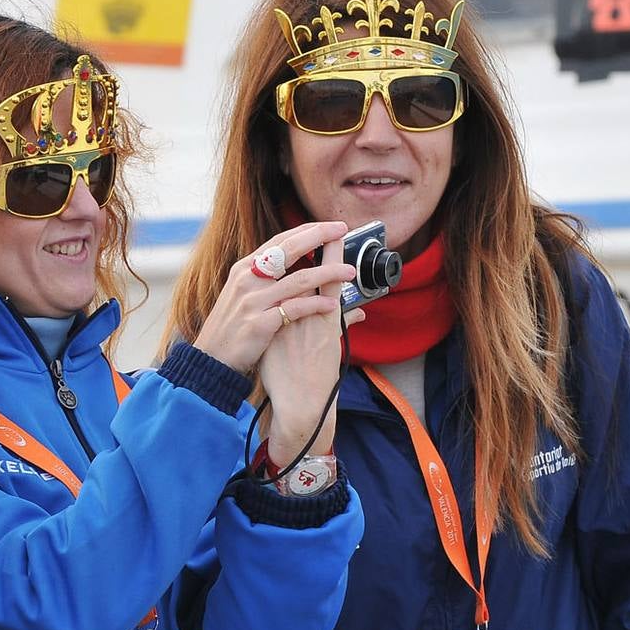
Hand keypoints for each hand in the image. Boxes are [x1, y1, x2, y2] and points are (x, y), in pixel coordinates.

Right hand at [191, 222, 355, 373]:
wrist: (211, 359)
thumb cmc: (231, 327)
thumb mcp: (241, 294)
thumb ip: (264, 278)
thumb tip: (290, 266)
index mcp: (244, 269)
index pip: (279, 241)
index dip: (306, 230)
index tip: (329, 225)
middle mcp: (247, 280)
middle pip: (288, 250)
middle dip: (319, 236)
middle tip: (342, 229)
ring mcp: (253, 301)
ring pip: (298, 280)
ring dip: (328, 274)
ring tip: (349, 272)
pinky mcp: (260, 324)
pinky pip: (295, 309)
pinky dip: (316, 305)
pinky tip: (332, 304)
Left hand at [257, 235, 362, 466]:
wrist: (303, 404)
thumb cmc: (318, 376)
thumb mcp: (333, 347)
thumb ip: (338, 326)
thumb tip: (353, 313)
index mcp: (329, 318)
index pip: (332, 277)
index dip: (332, 252)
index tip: (333, 231)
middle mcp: (315, 316)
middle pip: (317, 273)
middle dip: (319, 248)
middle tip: (323, 226)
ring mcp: (297, 322)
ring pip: (298, 285)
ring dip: (300, 262)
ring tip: (306, 238)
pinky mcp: (279, 331)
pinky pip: (279, 301)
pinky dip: (280, 287)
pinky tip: (275, 271)